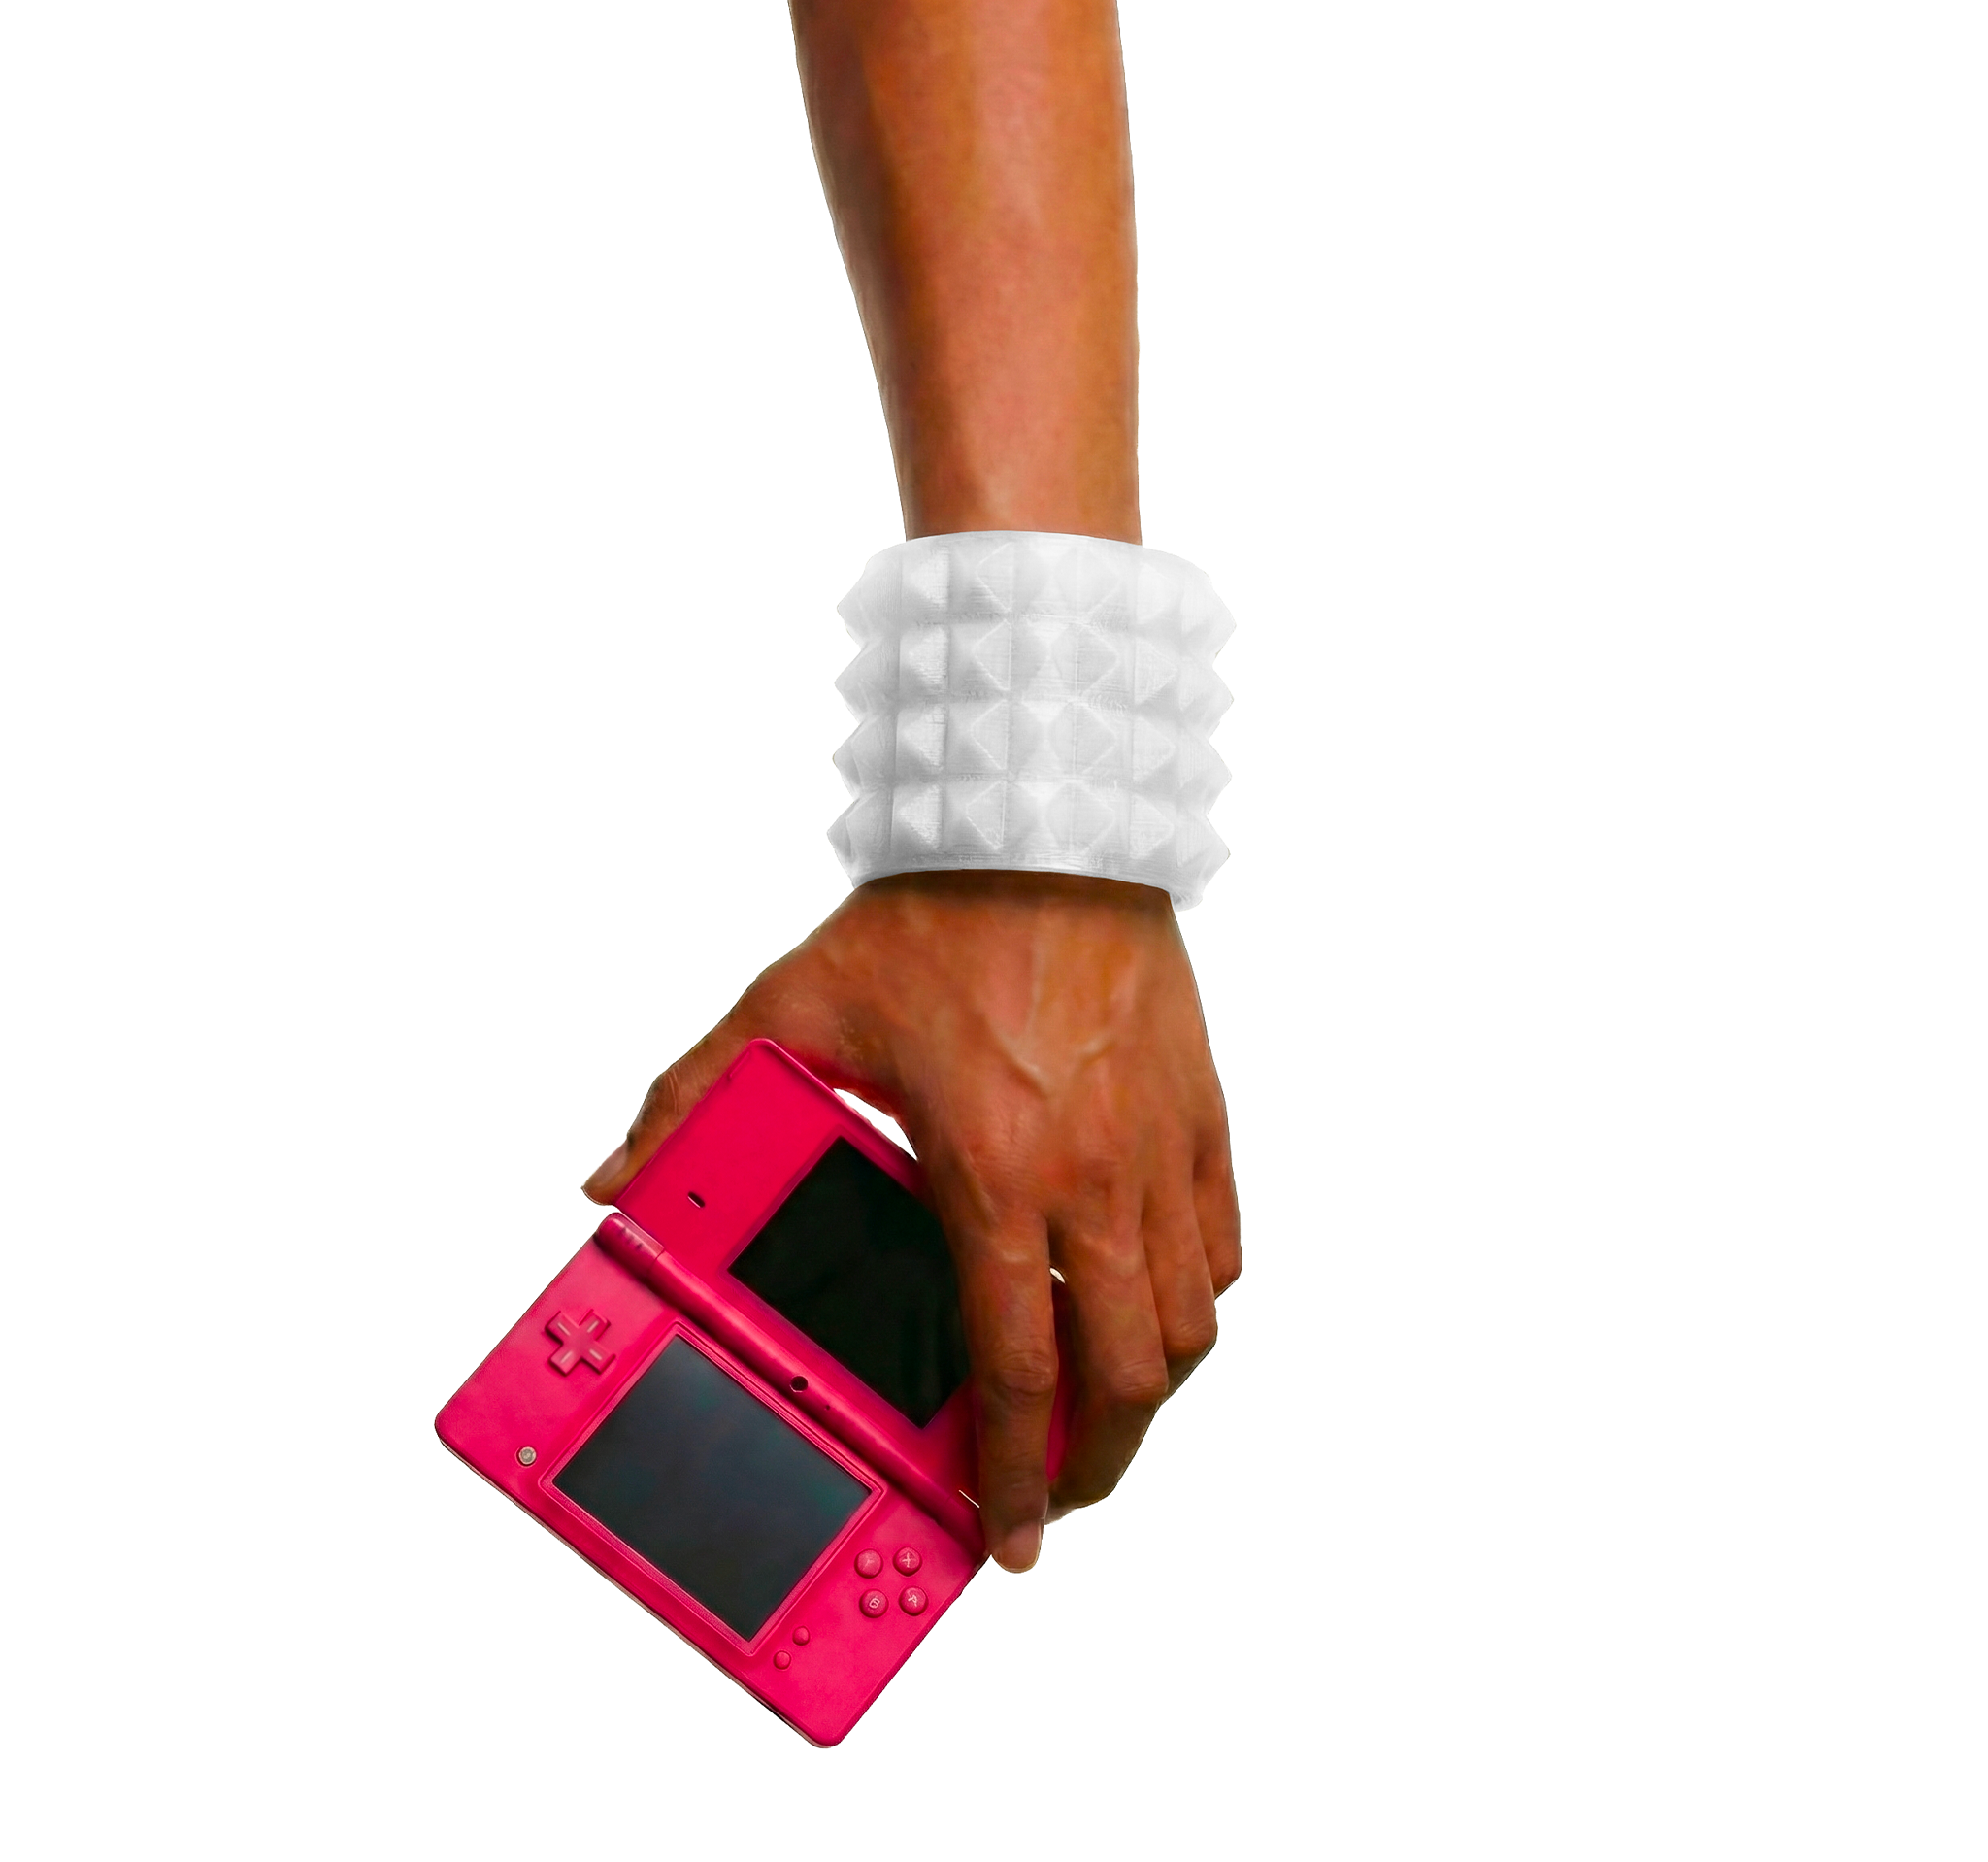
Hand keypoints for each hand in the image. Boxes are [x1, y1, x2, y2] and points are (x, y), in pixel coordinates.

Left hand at [583, 869, 1239, 1571]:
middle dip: (1094, 1467)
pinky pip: (1223, 1241)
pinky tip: (1153, 1306)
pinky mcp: (1202, 1111)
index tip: (1007, 1537)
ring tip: (1105, 1417)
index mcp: (993, 1169)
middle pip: (1130, 1376)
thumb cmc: (934, 916)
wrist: (1044, 825)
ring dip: (1151, 1396)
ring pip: (1192, 1323)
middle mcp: (1094, 1175)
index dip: (1016, 1476)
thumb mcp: (794, 1002)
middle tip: (1052, 1499)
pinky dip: (1196, 1299)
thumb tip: (612, 1182)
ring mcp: (1160, 1147)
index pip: (1021, 1368)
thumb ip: (695, 1096)